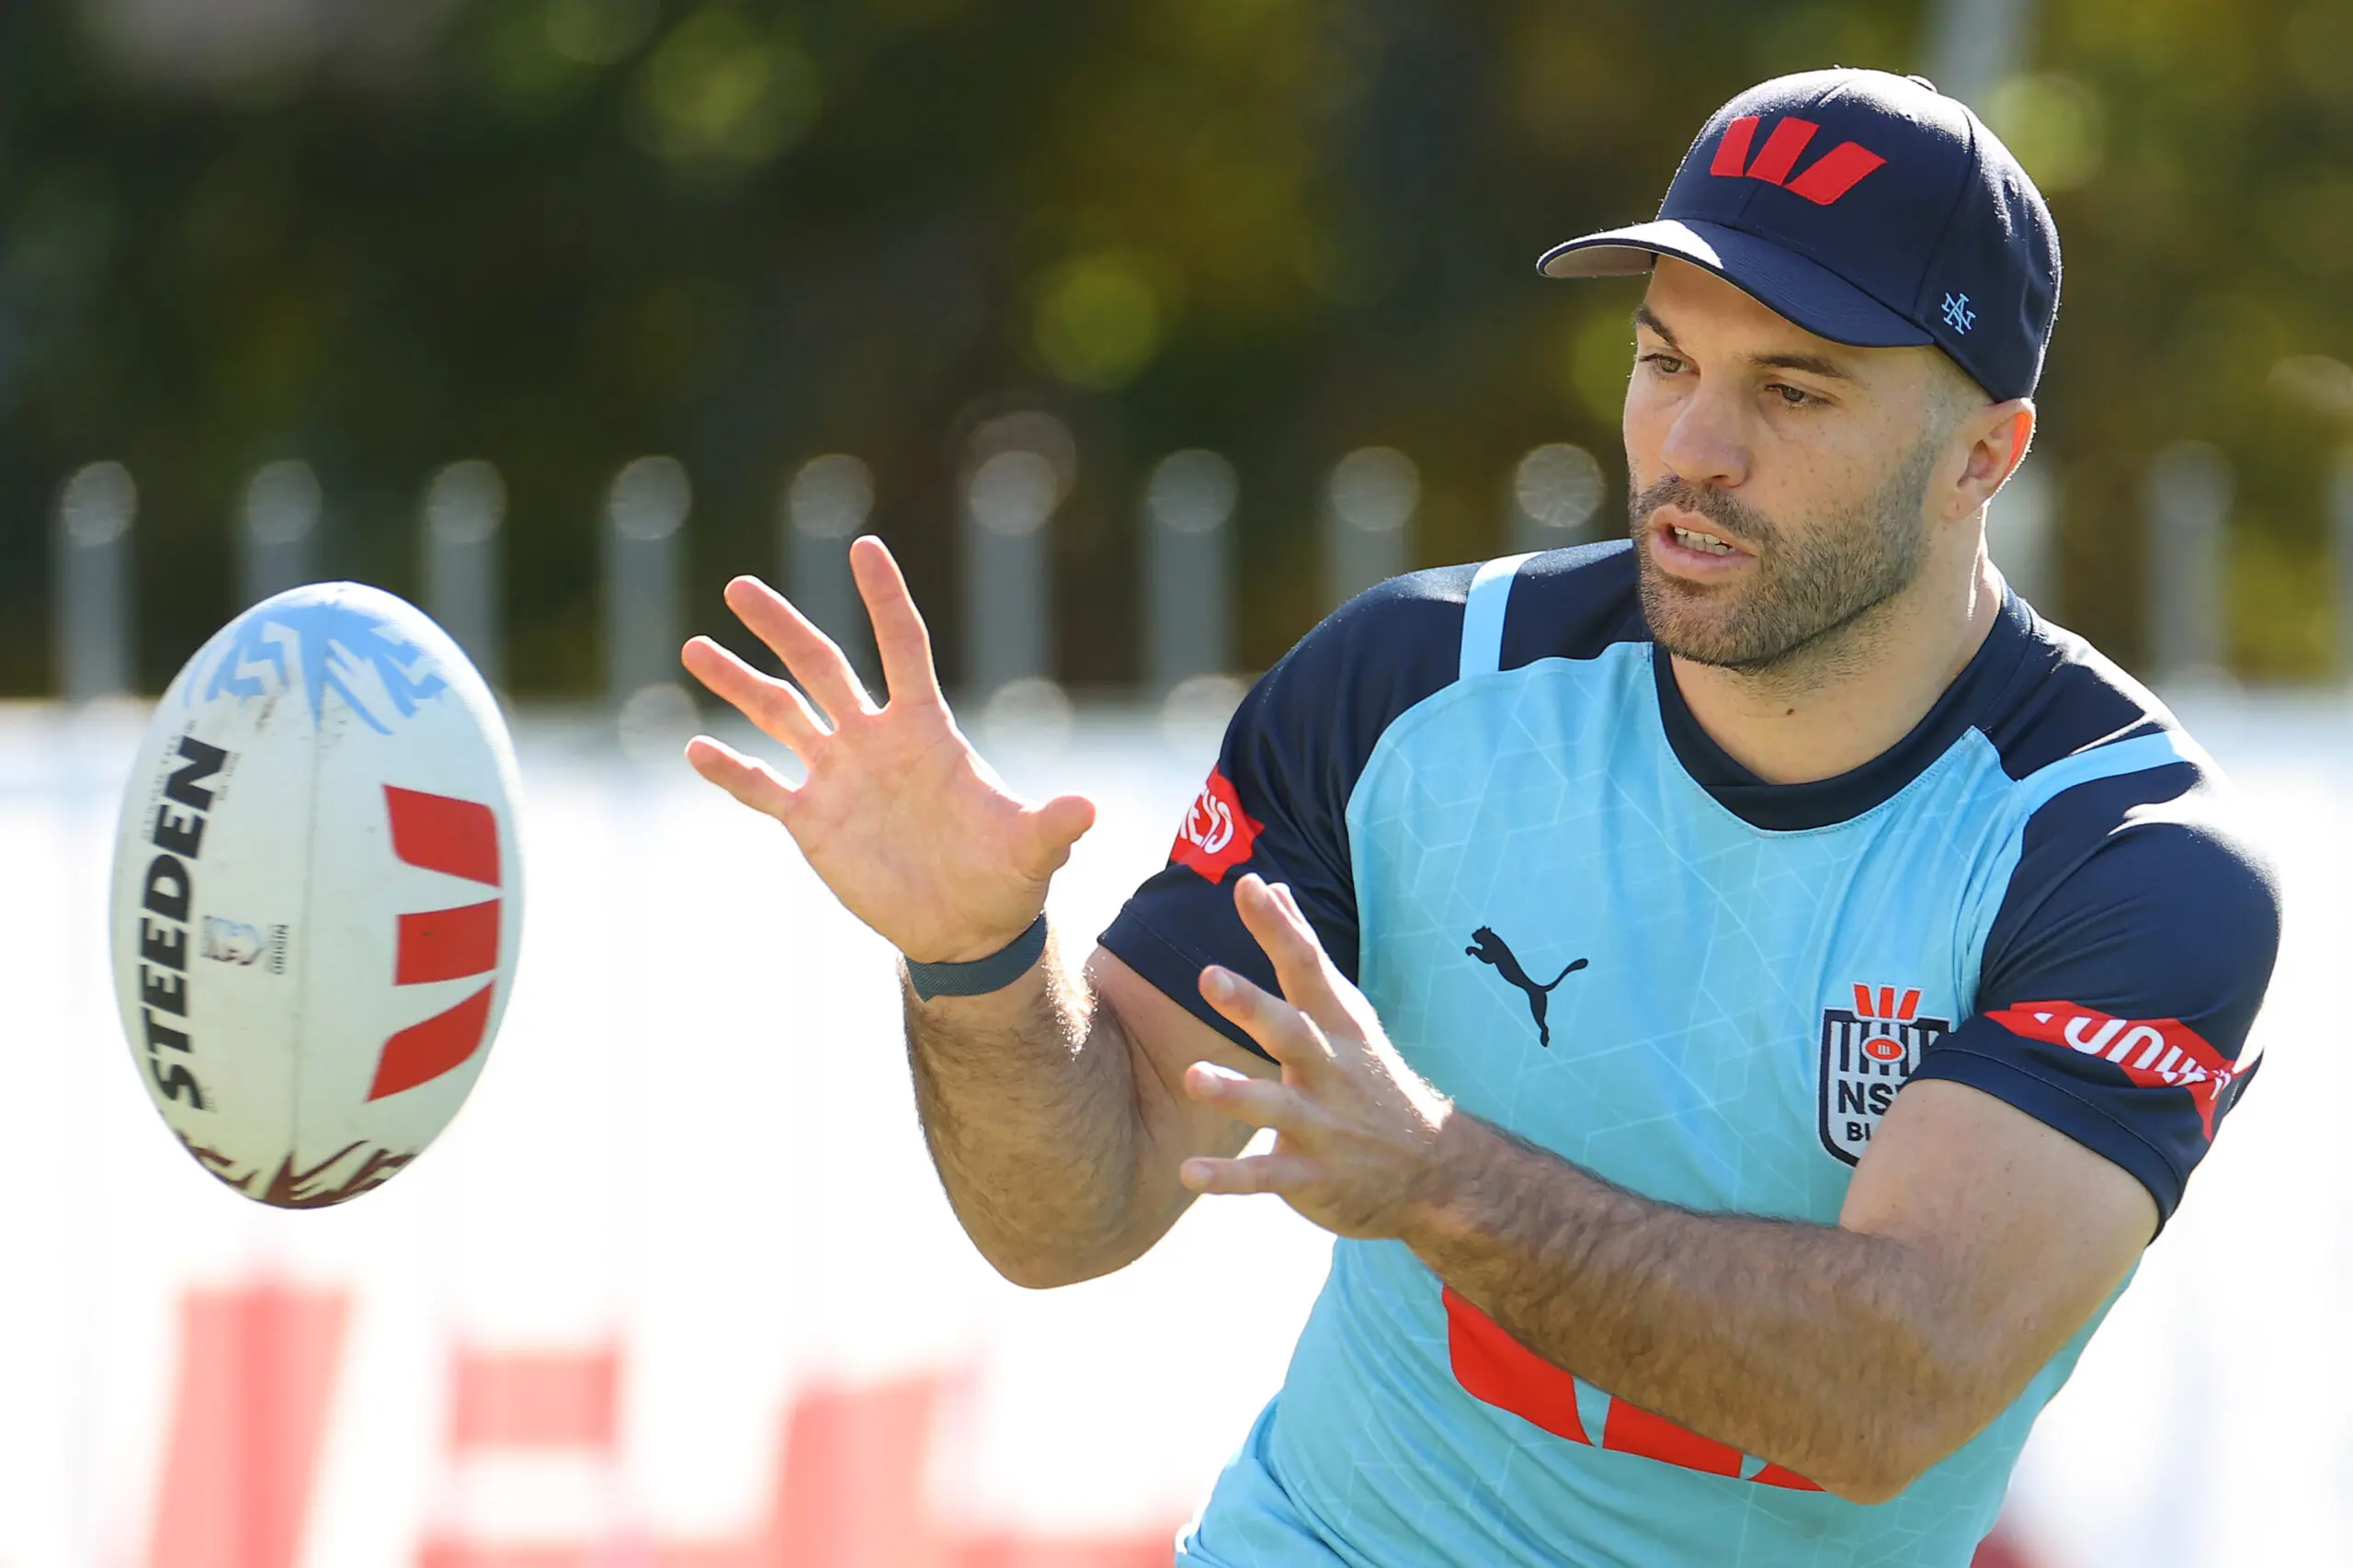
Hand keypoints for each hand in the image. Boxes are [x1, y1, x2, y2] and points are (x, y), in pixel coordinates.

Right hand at [680, 538, 1094, 963]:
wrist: (967, 927)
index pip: (902, 646)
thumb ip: (1050, 826)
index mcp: (925, 729)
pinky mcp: (813, 821)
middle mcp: (874, 740)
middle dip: (782, 626)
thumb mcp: (1031, 849)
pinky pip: (762, 788)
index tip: (864, 547)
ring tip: (694, 645)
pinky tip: (694, 746)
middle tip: (740, 586)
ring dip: (738, 683)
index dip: (884, 599)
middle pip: (822, 666)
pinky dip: (730, 770)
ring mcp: (839, 777)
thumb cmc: (1005, 877)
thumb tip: (1088, 810)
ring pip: (780, 715)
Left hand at [1177, 875, 1458, 1239]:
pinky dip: (1229, 1177)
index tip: (1247, 885)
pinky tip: (1189, 1174)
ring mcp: (1324, 1124)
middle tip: (1207, 975)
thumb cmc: (1369, 1076)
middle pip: (1290, 1030)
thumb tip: (1271, 886)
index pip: (1307, 966)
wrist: (1436, 1169)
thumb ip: (1303, 952)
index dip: (1277, 926)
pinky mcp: (1313, 1176)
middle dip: (1251, 1005)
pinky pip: (1266, 1176)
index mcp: (1337, 1024)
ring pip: (1276, 1105)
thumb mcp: (1345, 1012)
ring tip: (1192, 1078)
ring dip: (1235, 1093)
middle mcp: (1331, 1068)